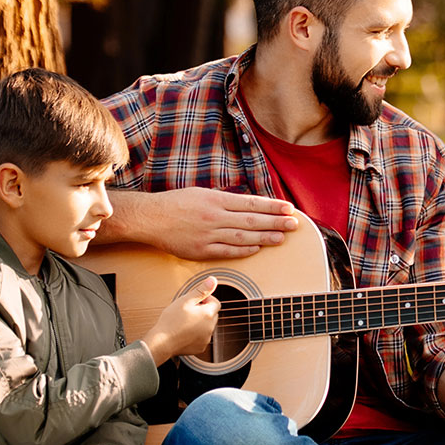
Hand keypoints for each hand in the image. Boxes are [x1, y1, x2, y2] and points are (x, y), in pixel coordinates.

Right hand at [126, 187, 302, 258]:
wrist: (151, 218)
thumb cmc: (176, 204)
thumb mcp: (202, 194)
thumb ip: (225, 201)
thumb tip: (249, 205)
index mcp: (216, 200)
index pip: (252, 203)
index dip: (272, 206)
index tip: (288, 208)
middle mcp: (215, 217)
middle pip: (252, 220)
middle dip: (276, 222)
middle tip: (294, 224)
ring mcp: (209, 235)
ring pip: (243, 236)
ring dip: (265, 237)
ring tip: (281, 238)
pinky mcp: (201, 250)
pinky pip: (227, 251)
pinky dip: (244, 250)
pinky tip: (257, 247)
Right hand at [147, 277, 220, 361]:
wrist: (162, 342)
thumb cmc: (171, 320)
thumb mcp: (185, 301)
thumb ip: (201, 290)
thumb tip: (213, 280)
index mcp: (208, 314)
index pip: (216, 302)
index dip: (205, 299)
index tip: (193, 301)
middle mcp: (211, 328)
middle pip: (212, 314)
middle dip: (203, 311)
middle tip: (187, 311)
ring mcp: (206, 339)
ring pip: (207, 326)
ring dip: (200, 322)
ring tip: (184, 322)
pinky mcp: (200, 347)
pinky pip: (202, 337)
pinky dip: (196, 334)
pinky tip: (184, 332)